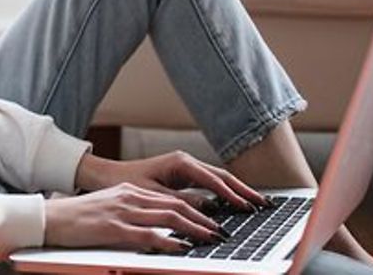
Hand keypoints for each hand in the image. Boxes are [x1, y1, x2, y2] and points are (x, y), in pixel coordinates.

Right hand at [43, 182, 223, 251]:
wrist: (50, 218)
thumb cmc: (77, 217)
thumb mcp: (110, 208)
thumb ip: (133, 212)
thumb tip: (158, 225)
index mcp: (130, 191)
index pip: (171, 198)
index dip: (196, 209)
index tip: (212, 220)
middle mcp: (130, 197)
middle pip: (176, 206)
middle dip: (203, 219)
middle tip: (221, 231)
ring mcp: (122, 212)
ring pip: (168, 217)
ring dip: (194, 229)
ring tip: (211, 238)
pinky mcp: (113, 228)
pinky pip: (148, 234)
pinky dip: (169, 241)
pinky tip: (182, 247)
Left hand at [74, 151, 270, 210]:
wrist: (108, 176)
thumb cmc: (126, 183)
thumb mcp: (154, 195)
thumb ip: (181, 201)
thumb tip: (209, 209)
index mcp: (180, 163)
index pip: (214, 180)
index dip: (232, 195)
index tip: (247, 207)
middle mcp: (186, 162)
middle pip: (223, 177)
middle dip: (244, 190)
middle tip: (264, 204)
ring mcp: (186, 168)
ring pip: (219, 180)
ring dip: (237, 192)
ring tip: (257, 204)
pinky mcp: (184, 176)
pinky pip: (210, 184)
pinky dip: (225, 193)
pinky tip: (236, 204)